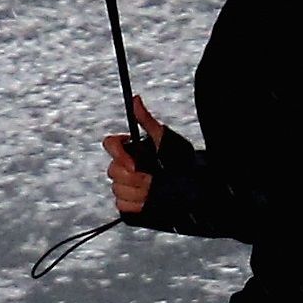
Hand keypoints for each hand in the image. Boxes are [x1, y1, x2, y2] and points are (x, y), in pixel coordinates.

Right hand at [103, 95, 171, 216]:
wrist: (193, 186)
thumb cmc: (180, 159)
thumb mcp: (164, 139)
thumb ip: (147, 120)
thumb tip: (136, 99)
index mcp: (130, 148)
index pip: (110, 145)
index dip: (118, 155)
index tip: (134, 164)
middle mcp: (125, 165)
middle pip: (113, 170)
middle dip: (134, 176)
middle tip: (152, 178)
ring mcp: (125, 185)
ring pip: (118, 189)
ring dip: (137, 191)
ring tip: (154, 189)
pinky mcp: (128, 203)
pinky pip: (122, 204)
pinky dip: (136, 204)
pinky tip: (149, 200)